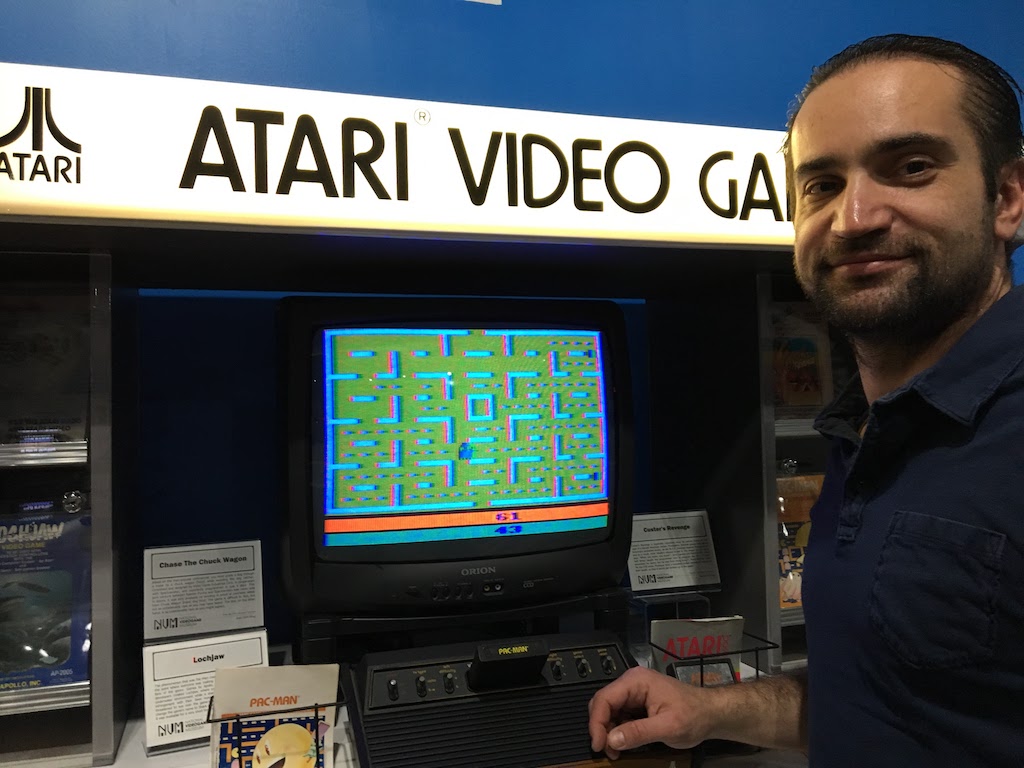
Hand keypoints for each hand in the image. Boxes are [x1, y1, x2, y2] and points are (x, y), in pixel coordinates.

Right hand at [588, 666, 716, 759]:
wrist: (710, 714)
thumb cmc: (694, 715)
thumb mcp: (668, 727)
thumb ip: (639, 732)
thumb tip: (612, 740)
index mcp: (636, 681)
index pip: (604, 698)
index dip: (596, 723)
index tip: (599, 745)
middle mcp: (631, 683)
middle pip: (602, 703)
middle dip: (601, 728)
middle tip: (607, 750)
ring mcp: (634, 692)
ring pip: (608, 710)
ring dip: (608, 731)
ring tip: (616, 750)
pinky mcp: (637, 702)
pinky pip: (618, 715)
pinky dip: (617, 730)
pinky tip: (624, 743)